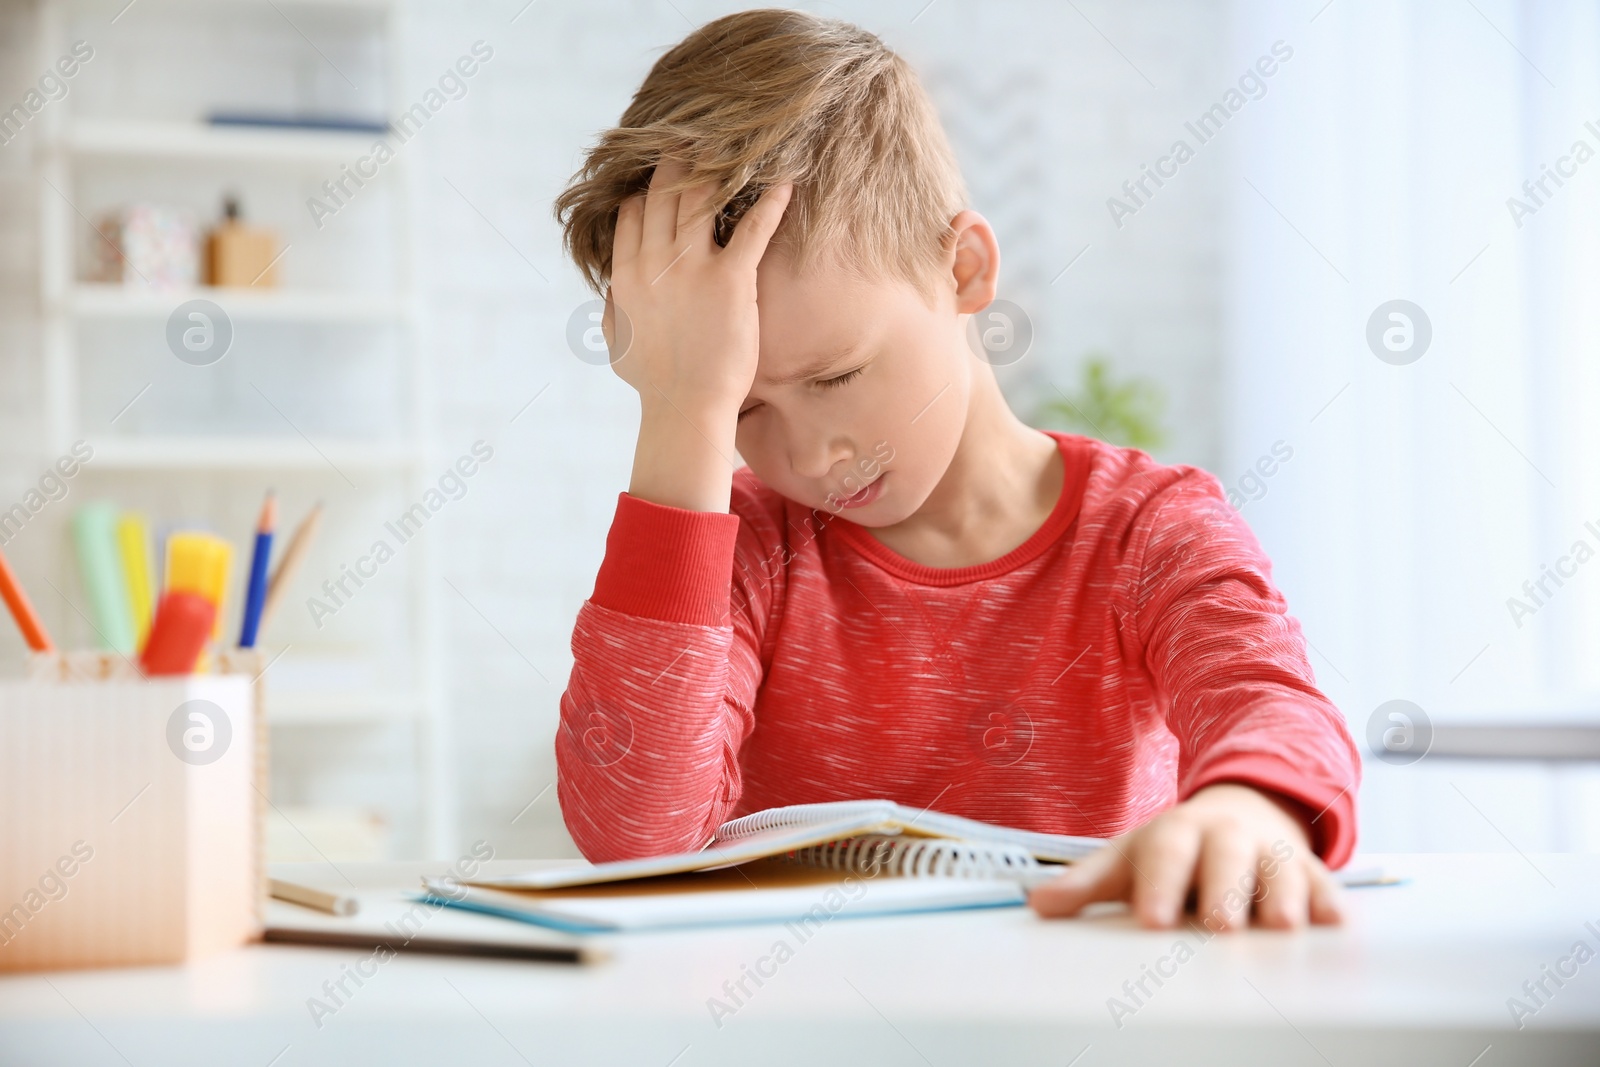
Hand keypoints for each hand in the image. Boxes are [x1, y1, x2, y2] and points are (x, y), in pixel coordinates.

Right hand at [605, 160, 791, 512]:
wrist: (685, 408)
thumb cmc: (654, 385)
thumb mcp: (618, 344)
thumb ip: (613, 309)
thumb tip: (613, 291)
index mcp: (626, 275)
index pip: (632, 214)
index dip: (646, 188)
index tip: (661, 173)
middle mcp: (655, 263)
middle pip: (664, 195)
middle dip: (678, 163)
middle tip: (696, 139)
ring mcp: (692, 268)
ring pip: (702, 199)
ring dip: (719, 168)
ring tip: (736, 147)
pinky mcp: (731, 279)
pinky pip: (752, 228)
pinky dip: (770, 201)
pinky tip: (784, 181)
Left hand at [1029, 783, 1342, 930]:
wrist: (1242, 805)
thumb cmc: (1178, 847)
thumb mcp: (1130, 857)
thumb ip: (1088, 884)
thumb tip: (1040, 905)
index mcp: (1178, 834)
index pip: (1165, 857)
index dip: (1158, 887)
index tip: (1150, 920)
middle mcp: (1227, 839)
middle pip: (1226, 862)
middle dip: (1223, 891)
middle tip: (1219, 923)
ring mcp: (1270, 852)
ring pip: (1279, 871)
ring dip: (1281, 896)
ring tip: (1281, 925)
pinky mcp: (1307, 870)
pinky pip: (1323, 884)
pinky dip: (1330, 903)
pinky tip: (1336, 923)